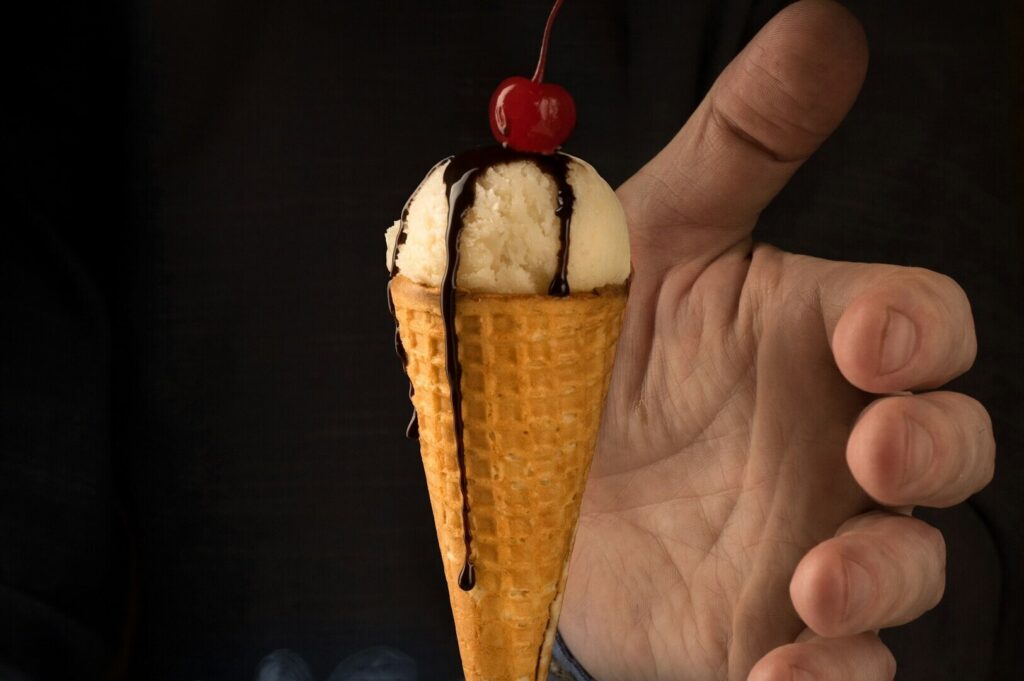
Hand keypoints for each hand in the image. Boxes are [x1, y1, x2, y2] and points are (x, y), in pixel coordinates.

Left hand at [559, 2, 995, 679]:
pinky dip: (831, 676)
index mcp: (808, 338)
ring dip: (882, 578)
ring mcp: (809, 536)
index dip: (919, 327)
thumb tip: (825, 28)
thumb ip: (741, 143)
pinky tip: (785, 669)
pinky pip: (840, 665)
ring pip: (909, 561)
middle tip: (872, 451)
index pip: (921, 322)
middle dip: (935, 446)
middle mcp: (829, 437)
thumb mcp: (652, 238)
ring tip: (813, 586)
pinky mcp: (767, 625)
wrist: (529, 472)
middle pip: (950, 441)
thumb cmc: (593, 345)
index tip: (868, 337)